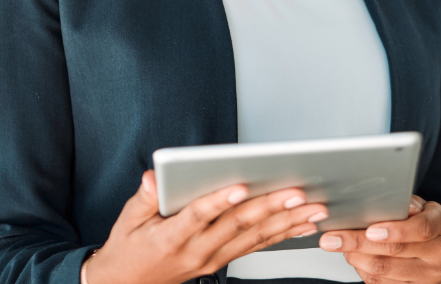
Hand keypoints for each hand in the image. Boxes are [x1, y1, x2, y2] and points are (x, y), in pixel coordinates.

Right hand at [85, 170, 327, 283]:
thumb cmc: (128, 249)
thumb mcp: (127, 220)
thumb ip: (144, 198)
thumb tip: (154, 178)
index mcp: (173, 237)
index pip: (198, 215)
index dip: (219, 201)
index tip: (239, 185)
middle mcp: (198, 250)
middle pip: (237, 226)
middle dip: (270, 207)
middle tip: (296, 191)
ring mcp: (213, 259)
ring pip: (254, 238)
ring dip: (286, 222)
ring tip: (313, 207)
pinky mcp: (222, 261)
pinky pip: (256, 247)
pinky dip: (282, 235)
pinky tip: (303, 224)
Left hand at [319, 196, 440, 283]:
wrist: (439, 251)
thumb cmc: (424, 221)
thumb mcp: (421, 206)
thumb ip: (404, 204)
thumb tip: (385, 202)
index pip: (422, 229)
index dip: (395, 230)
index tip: (369, 230)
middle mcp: (440, 253)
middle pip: (397, 251)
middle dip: (359, 243)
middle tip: (332, 238)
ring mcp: (429, 276)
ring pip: (385, 270)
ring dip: (356, 257)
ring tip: (337, 245)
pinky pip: (382, 283)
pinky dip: (362, 269)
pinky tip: (352, 256)